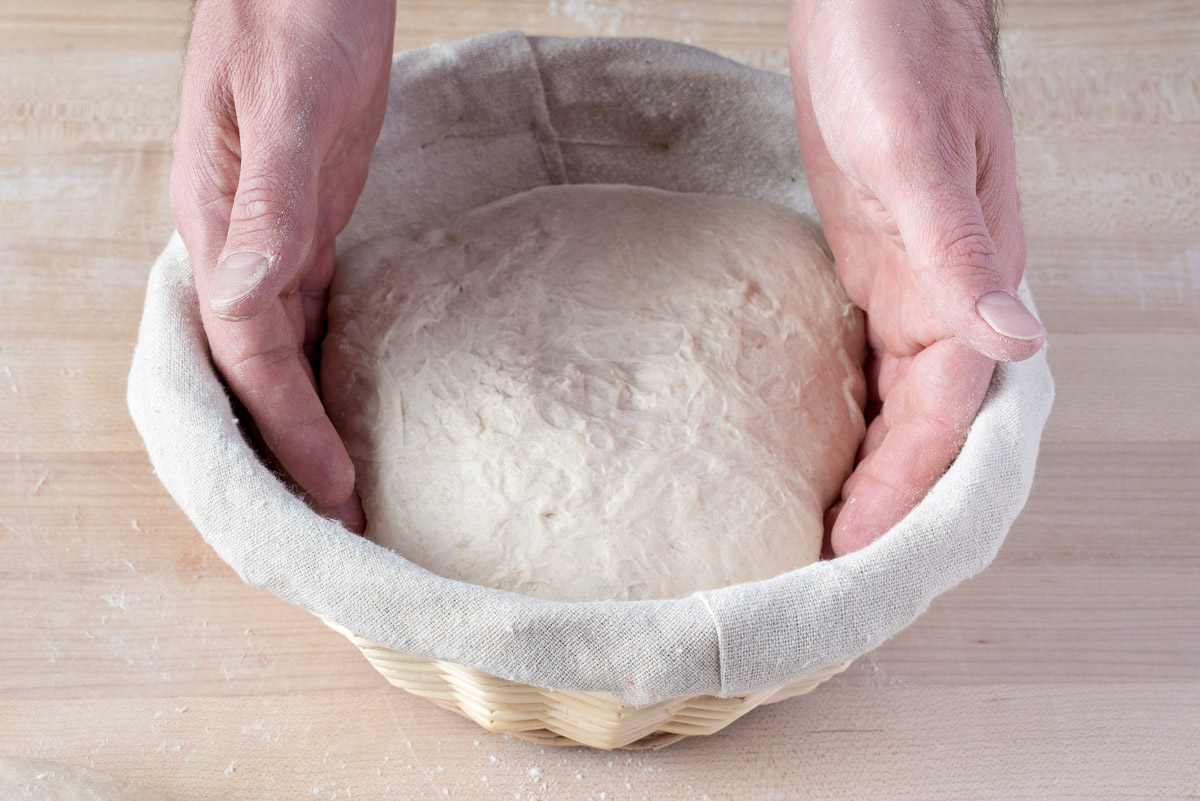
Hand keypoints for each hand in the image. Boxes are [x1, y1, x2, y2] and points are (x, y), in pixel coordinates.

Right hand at [170, 0, 395, 531]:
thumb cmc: (297, 14)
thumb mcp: (289, 105)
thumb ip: (266, 203)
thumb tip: (239, 296)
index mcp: (217, 223)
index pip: (246, 351)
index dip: (287, 426)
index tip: (334, 489)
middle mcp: (234, 242)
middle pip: (250, 370)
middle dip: (287, 450)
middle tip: (335, 523)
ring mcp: (268, 235)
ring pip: (275, 352)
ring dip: (304, 421)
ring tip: (341, 489)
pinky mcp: (305, 223)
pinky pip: (306, 315)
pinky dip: (321, 369)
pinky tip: (344, 404)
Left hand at [788, 0, 1044, 554]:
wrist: (864, 7)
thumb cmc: (892, 53)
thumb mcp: (917, 148)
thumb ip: (958, 245)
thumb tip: (1014, 337)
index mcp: (968, 277)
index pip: (944, 409)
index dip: (904, 484)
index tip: (856, 546)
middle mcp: (945, 294)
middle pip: (923, 422)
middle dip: (887, 496)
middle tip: (830, 563)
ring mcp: (908, 284)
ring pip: (899, 401)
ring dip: (869, 465)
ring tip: (821, 528)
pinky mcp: (871, 269)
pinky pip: (867, 363)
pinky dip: (849, 414)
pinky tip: (819, 446)